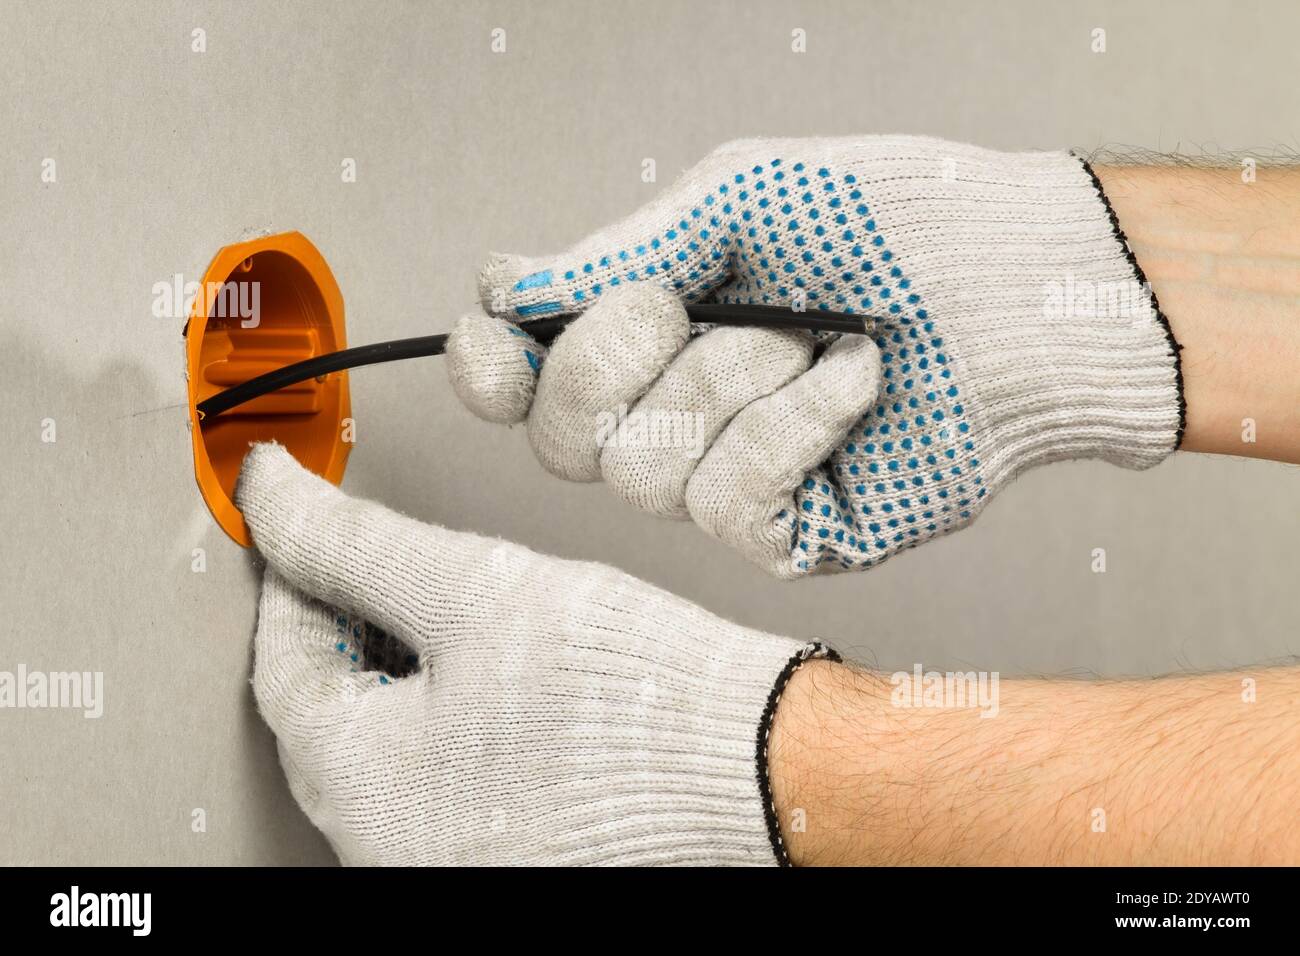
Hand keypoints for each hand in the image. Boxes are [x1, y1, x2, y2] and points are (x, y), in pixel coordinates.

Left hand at [235, 442, 831, 865]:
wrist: (756, 762)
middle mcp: (390, 850)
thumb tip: (274, 496)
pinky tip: (483, 678)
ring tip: (444, 614)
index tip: (305, 526)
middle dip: (342, 625)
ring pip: (383, 750)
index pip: (282, 665)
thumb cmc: (635, 694)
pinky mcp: (499, 861)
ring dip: (393, 674)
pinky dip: (441, 723)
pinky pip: (435, 784)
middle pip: (327, 714)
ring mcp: (448, 864)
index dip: (292, 576)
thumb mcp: (474, 587)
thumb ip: (353, 541)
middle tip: (372, 561)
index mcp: (364, 792)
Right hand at [446, 136, 1182, 576]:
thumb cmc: (890, 223)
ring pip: (645, 474)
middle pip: (560, 443)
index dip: (489, 366)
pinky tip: (853, 385)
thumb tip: (509, 292)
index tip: (501, 326)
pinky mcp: (790, 534)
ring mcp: (728, 483)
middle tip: (685, 301)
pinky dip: (793, 426)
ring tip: (811, 334)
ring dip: (730, 380)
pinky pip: (728, 503)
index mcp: (646, 338)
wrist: (1013, 282)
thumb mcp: (734, 201)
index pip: (520, 383)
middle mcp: (672, 418)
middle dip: (611, 359)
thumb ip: (617, 252)